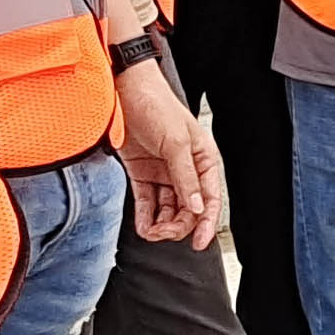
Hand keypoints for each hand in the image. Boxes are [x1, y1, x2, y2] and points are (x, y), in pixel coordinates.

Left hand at [117, 61, 219, 245]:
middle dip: (177, 225)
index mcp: (204, 160)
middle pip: (188, 209)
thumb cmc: (157, 106)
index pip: (209, 199)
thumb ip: (186, 178)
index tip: (199, 242)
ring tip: (151, 232)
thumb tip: (197, 207)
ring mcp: (164, 173)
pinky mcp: (143, 174)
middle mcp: (186, 170)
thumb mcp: (176, 143)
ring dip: (160, 224)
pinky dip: (145, 217)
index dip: (206, 223)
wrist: (125, 91)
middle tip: (163, 234)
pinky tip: (143, 226)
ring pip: (168, 209)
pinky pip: (148, 202)